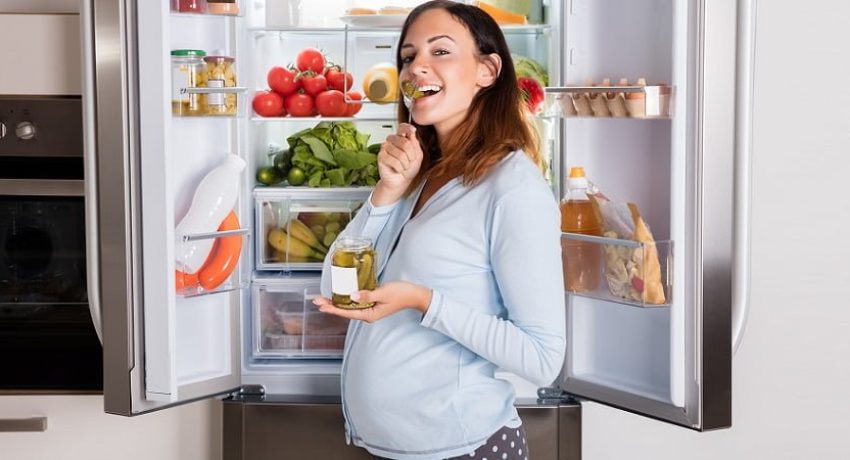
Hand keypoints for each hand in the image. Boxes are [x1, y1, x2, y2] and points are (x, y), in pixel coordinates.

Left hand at [313, 281, 432, 322]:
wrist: (415, 295)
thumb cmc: (401, 294)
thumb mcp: (383, 293)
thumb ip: (367, 295)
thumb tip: (352, 296)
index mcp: (370, 315)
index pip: (346, 312)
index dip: (332, 308)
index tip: (321, 305)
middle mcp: (368, 314)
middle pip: (345, 311)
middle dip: (330, 305)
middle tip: (316, 300)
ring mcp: (370, 310)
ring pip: (349, 307)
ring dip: (337, 302)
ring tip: (324, 299)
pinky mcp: (372, 304)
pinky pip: (356, 303)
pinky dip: (346, 299)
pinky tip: (340, 295)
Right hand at [371, 123, 423, 205]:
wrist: (401, 181)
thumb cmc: (409, 168)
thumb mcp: (418, 155)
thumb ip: (415, 143)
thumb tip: (411, 132)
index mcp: (401, 138)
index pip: (402, 127)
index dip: (407, 128)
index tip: (413, 131)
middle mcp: (392, 140)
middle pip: (405, 142)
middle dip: (411, 155)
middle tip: (409, 161)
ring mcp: (385, 148)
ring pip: (400, 153)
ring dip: (405, 164)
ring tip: (403, 166)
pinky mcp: (381, 157)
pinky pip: (394, 161)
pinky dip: (399, 168)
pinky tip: (397, 169)